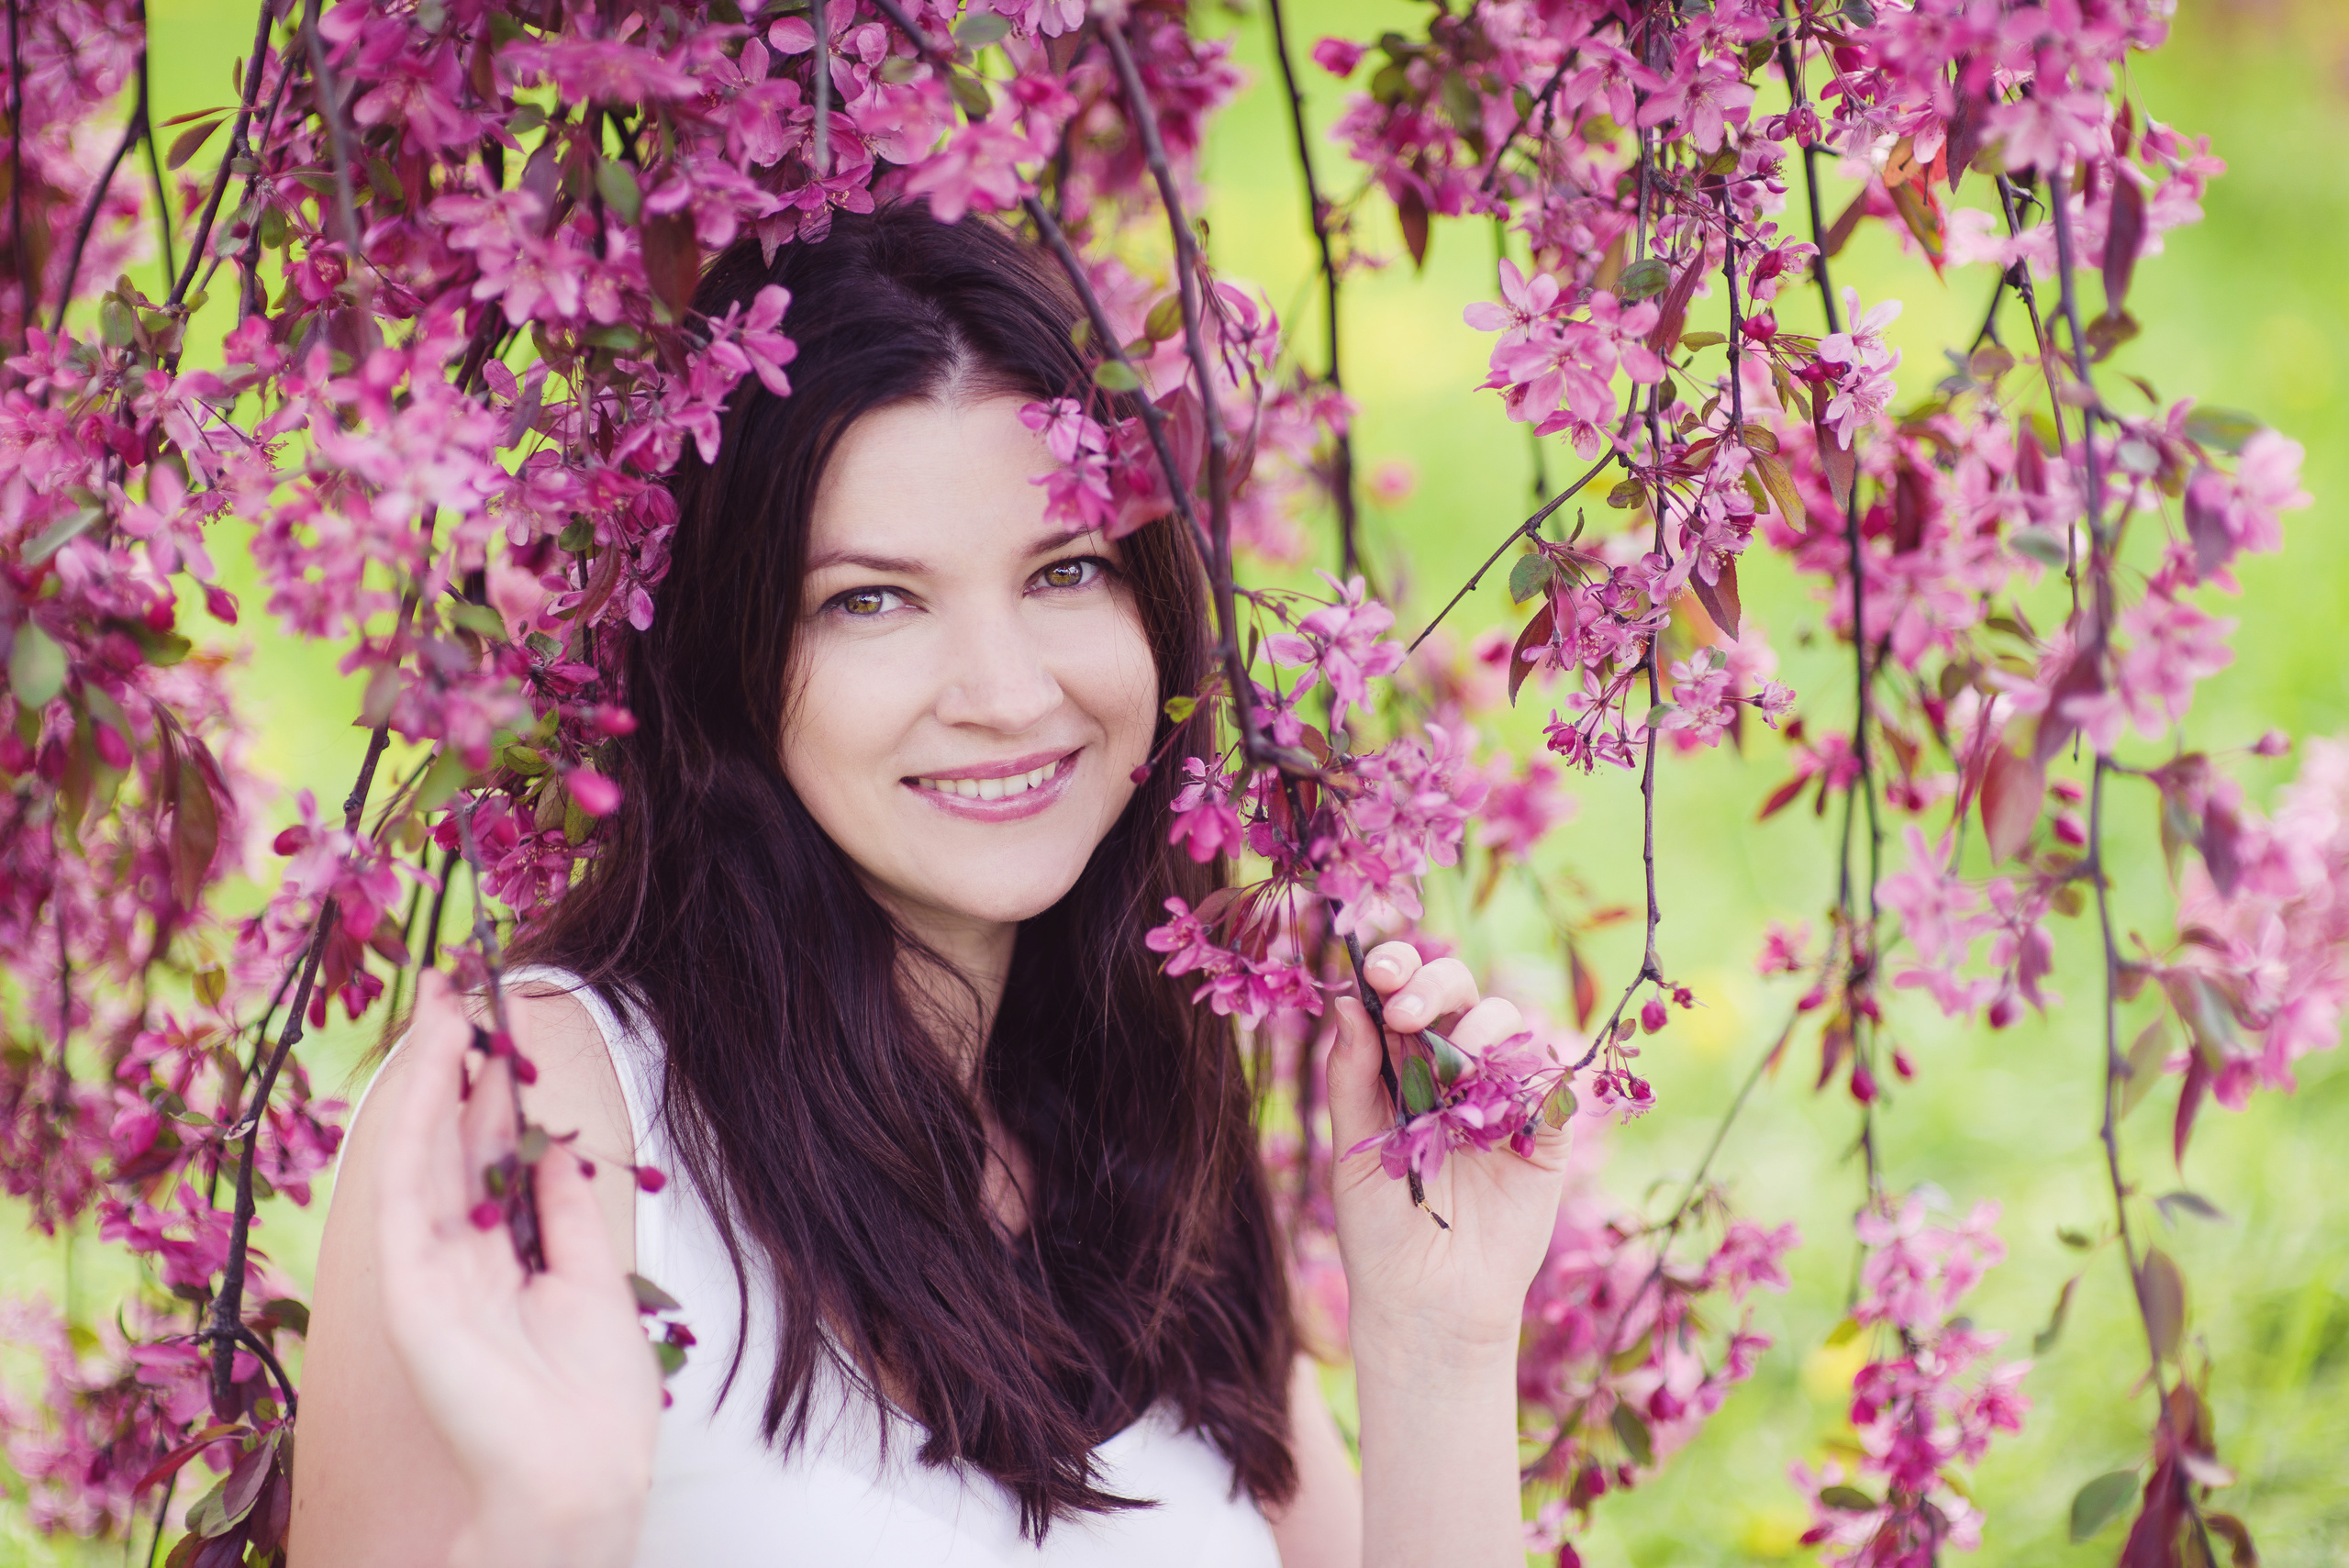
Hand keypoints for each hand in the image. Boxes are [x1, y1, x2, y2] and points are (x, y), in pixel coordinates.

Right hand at [373, 972, 660, 1567]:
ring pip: (420, 1153)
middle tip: (455, 988)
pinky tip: (426, 1072)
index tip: (499, 1024)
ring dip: (426, 1077)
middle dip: (449, 1064)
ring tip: (440, 1005)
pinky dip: (413, 1128)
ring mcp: (427, 1272)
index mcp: (502, 1258)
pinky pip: (404, 1192)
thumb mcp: (593, 1278)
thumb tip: (555, 1144)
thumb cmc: (593, 1400)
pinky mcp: (409, 1290)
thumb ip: (563, 1210)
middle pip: (449, 1142)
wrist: (581, 1472)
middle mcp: (457, 1257)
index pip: (487, 1155)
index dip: (489, 1089)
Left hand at [1325, 943, 1570, 1367]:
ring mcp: (1504, 1098)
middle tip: (1405, 1013)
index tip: (1375, 972)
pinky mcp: (1546, 1134)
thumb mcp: (1354, 1150)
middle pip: (1461, 992)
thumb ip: (1354, 1077)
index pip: (1405, 995)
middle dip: (1434, 986)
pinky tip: (1492, 1105)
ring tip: (1449, 1071)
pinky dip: (1524, 1075)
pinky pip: (1550, 1079)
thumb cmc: (1379, 1231)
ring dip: (1478, 1027)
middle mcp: (1456, 1071)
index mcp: (1404, 1066)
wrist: (1427, 1305)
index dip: (1396, 970)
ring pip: (1509, 1021)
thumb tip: (1345, 1004)